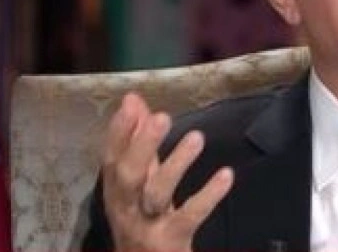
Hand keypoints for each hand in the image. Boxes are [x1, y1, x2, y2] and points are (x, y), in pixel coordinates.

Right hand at [101, 92, 232, 250]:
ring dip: (175, 164)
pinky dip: (207, 195)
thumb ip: (138, 142)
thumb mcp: (138, 181)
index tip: (131, 103)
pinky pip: (189, 216)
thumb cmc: (143, 219)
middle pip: (128, 175)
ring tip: (196, 137)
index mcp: (117, 190)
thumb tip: (134, 100)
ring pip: (156, 194)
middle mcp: (126, 207)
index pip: (111, 157)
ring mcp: (147, 226)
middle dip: (143, 144)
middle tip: (162, 116)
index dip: (118, 131)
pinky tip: (226, 175)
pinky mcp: (170, 241)